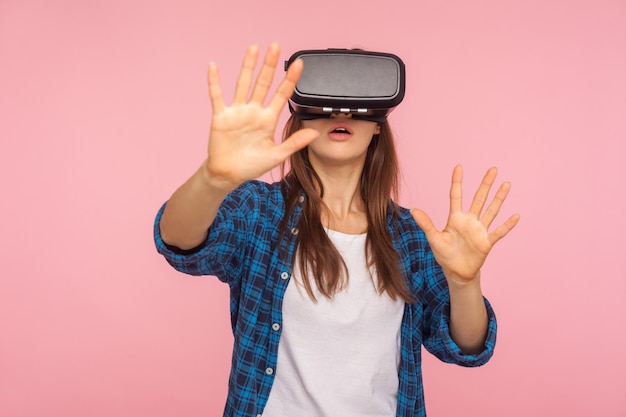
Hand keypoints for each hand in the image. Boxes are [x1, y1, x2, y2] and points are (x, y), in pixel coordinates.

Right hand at [204, 43, 318, 187]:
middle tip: (276, 47)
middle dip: (270, 65)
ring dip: (248, 66)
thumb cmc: (251, 165)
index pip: (282, 95)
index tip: (299, 64)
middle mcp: (253, 111)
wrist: (229, 174)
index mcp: (268, 119)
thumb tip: (315, 133)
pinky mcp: (221, 117)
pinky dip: (214, 82)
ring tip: (254, 48)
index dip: (290, 80)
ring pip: (243, 84)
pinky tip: (214, 67)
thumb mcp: (277, 155)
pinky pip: (217, 96)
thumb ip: (294, 143)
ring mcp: (237, 112)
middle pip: (263, 83)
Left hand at [411, 165, 519, 284]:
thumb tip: (413, 210)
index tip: (459, 167)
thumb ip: (427, 224)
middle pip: (479, 199)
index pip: (456, 196)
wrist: (456, 272)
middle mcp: (469, 221)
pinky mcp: (487, 242)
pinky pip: (499, 232)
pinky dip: (507, 225)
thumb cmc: (444, 254)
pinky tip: (516, 215)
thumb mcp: (434, 239)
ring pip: (491, 211)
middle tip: (493, 169)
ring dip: (499, 198)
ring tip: (506, 184)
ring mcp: (480, 230)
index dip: (457, 182)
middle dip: (485, 184)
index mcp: (455, 218)